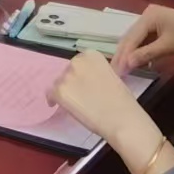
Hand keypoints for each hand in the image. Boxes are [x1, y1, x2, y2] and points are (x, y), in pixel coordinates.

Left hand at [48, 51, 162, 152]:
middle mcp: (78, 61)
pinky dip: (52, 100)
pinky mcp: (60, 91)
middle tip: (79, 95)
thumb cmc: (122, 101)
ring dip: (65, 91)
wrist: (121, 118)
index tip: (83, 83)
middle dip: (72, 82)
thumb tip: (87, 80)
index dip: (80, 74)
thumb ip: (96, 73)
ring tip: (74, 103)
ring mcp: (67, 76)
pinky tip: (56, 105)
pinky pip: (51, 94)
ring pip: (59, 83)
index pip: (79, 62)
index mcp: (92, 55)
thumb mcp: (111, 76)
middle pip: (68, 71)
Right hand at [112, 5, 173, 72]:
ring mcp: (150, 20)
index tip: (117, 71)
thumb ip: (146, 54)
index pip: (132, 37)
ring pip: (134, 39)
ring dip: (129, 54)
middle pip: (130, 37)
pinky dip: (138, 51)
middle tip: (115, 72)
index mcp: (148, 15)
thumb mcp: (167, 46)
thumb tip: (127, 64)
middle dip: (123, 54)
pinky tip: (133, 62)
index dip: (124, 55)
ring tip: (121, 69)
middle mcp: (146, 15)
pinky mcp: (155, 27)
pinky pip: (142, 40)